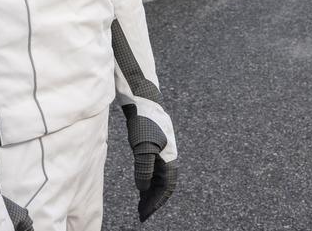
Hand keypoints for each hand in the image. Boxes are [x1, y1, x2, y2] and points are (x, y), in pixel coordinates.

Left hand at [125, 107, 176, 221]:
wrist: (142, 98)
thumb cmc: (144, 121)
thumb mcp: (143, 148)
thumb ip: (144, 169)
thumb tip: (143, 187)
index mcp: (170, 157)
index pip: (167, 186)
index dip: (157, 201)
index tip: (146, 213)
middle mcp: (169, 154)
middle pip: (164, 182)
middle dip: (154, 198)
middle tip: (142, 211)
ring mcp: (162, 148)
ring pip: (159, 174)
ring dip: (151, 189)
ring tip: (141, 200)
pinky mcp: (154, 142)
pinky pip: (154, 166)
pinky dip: (148, 176)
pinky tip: (141, 181)